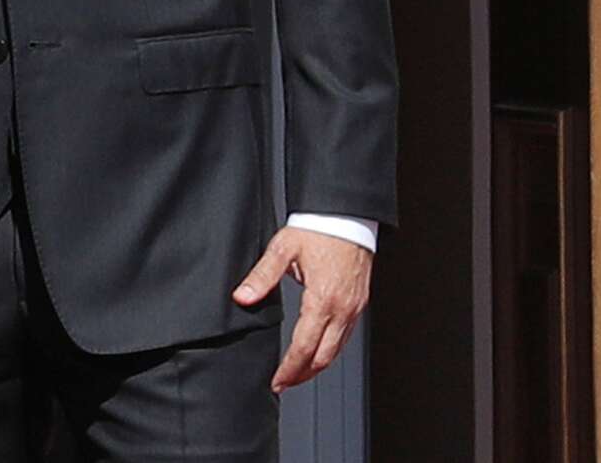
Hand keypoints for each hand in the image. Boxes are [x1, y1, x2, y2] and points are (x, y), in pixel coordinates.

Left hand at [231, 225, 372, 392]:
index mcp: (322, 299)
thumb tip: (242, 296)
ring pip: (337, 350)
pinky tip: (318, 351)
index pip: (305, 346)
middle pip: (324, 357)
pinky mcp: (358, 304)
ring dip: (317, 366)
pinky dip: (330, 351)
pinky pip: (345, 336)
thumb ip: (262, 276)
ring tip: (297, 373)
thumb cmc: (318, 230)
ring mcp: (353, 308)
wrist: (346, 216)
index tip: (277, 381)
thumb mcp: (282, 249)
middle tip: (284, 383)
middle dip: (303, 375)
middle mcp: (342, 308)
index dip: (290, 368)